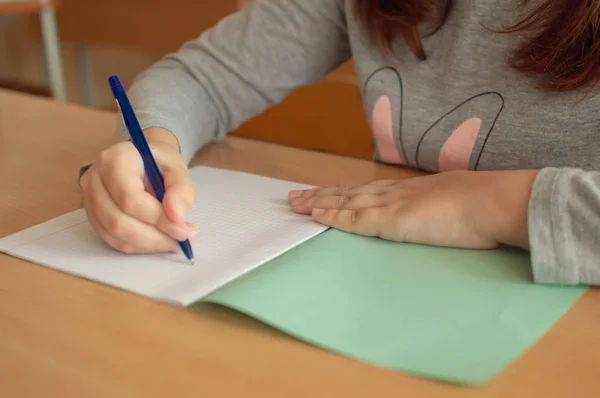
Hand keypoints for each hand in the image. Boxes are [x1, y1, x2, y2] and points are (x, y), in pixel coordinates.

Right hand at [80, 128, 196, 253]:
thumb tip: (177, 217)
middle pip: (118, 221)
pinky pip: (111, 239)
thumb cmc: (159, 162)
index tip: (183, 230)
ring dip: (147, 244)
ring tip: (172, 240)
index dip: (157, 219)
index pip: (130, 199)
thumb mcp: (177, 168)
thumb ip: (181, 190)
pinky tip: (156, 240)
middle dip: (154, 237)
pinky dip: (137, 245)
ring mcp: (89, 197)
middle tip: (180, 240)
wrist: (142, 159)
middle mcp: (95, 178)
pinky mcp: (92, 213)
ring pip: (113, 234)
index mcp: (116, 159)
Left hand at [288, 170, 537, 248]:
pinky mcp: (391, 220)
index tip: (321, 193)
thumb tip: (432, 214)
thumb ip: (433, 208)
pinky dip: (333, 217)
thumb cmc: (478, 205)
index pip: (364, 191)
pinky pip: (355, 219)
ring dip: (318, 203)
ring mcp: (390, 205)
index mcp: (405, 191)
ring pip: (344, 203)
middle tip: (294, 197)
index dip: (340, 192)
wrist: (491, 202)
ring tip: (294, 204)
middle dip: (319, 196)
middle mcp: (392, 193)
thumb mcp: (448, 203)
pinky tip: (316, 216)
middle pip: (347, 193)